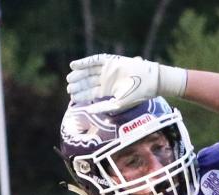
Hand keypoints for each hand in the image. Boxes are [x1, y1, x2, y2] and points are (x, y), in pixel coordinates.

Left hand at [67, 55, 186, 111]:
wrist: (149, 81)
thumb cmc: (137, 95)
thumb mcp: (118, 104)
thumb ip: (103, 107)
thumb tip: (88, 111)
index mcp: (108, 91)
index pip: (91, 92)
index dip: (81, 94)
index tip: (72, 97)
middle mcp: (106, 80)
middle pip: (88, 81)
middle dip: (78, 85)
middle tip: (69, 87)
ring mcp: (107, 69)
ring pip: (89, 71)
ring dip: (79, 74)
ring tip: (70, 78)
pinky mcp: (110, 60)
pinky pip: (94, 60)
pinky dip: (84, 62)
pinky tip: (74, 65)